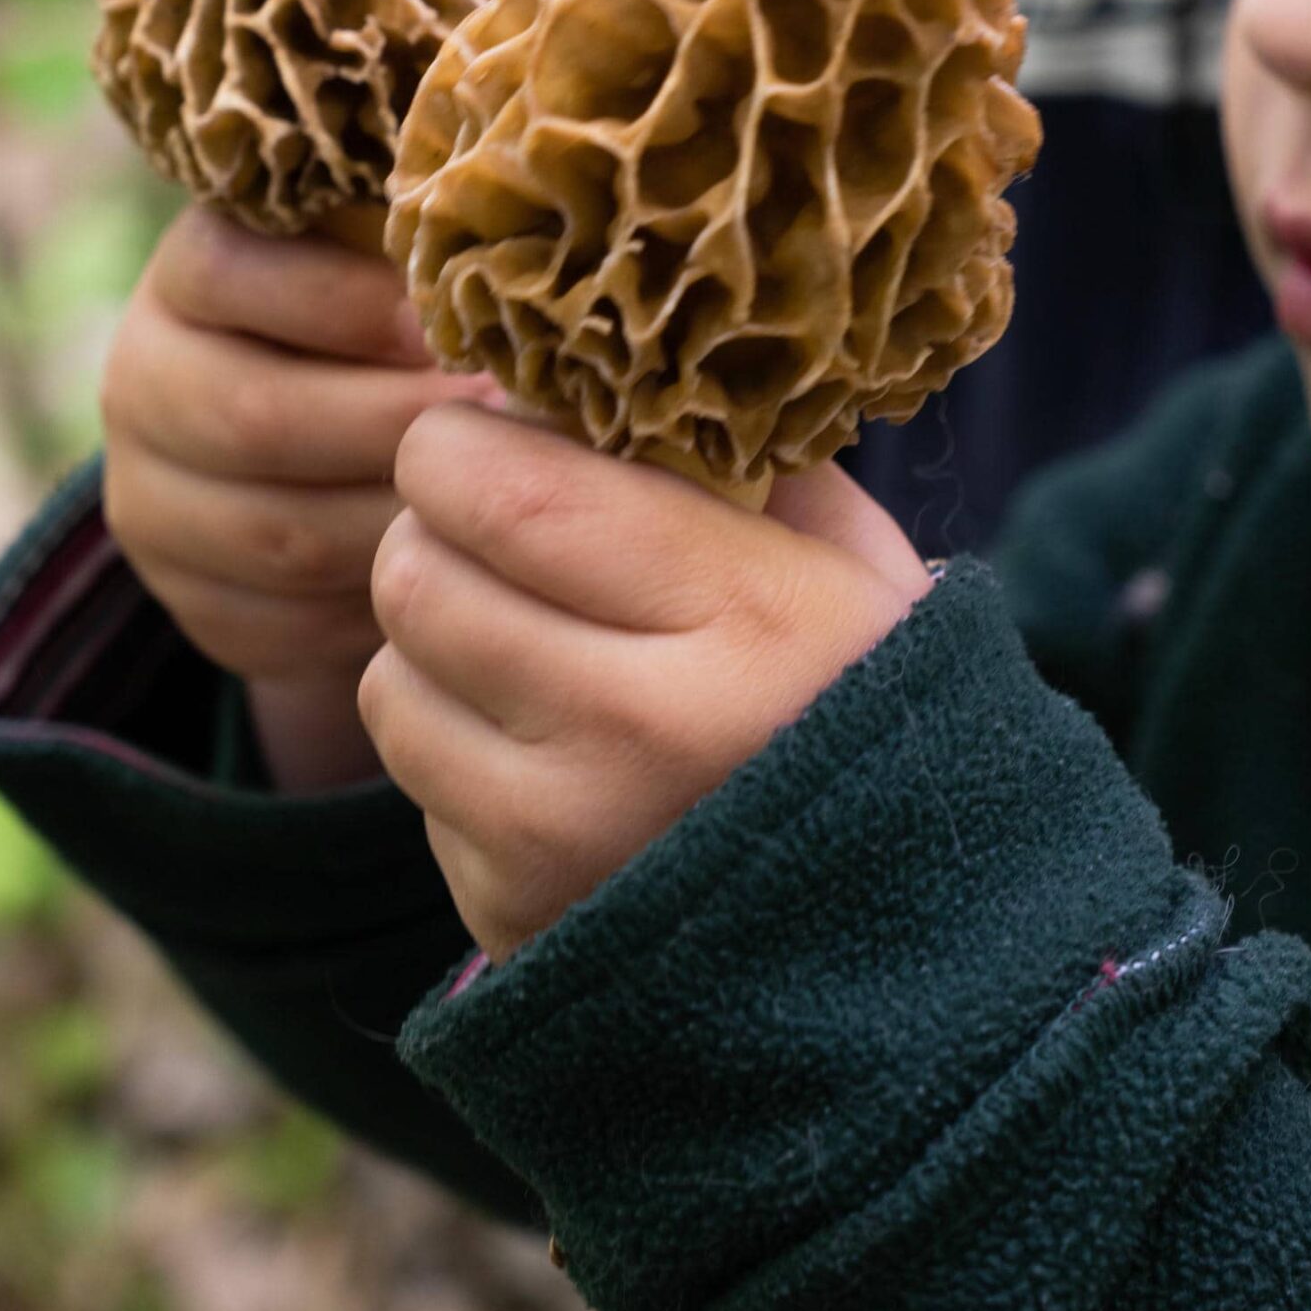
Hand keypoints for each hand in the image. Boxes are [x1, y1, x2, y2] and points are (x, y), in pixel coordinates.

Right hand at [101, 205, 494, 789]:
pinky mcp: (193, 605)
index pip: (231, 272)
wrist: (327, 457)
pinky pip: (291, 624)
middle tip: (507, 422)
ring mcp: (154, 504)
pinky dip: (382, 608)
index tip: (446, 322)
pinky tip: (457, 570)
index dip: (346, 300)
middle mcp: (144, 385)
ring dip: (401, 519)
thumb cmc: (386, 323)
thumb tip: (492, 234)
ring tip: (500, 497)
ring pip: (280, 533)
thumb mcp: (383, 258)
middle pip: (255, 417)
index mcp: (187, 279)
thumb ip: (413, 237)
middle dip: (394, 423)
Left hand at [358, 405, 931, 960]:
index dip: (461, 443)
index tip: (490, 432)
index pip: (506, 489)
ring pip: (388, 683)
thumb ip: (725, 453)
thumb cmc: (872, 701)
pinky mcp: (510, 919)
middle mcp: (635, 731)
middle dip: (436, 533)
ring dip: (434, 647)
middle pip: (415, 578)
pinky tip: (550, 754)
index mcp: (740, 612)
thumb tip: (578, 371)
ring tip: (526, 644)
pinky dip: (459, 753)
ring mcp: (561, 840)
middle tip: (493, 531)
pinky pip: (415, 789)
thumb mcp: (846, 554)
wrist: (921, 939)